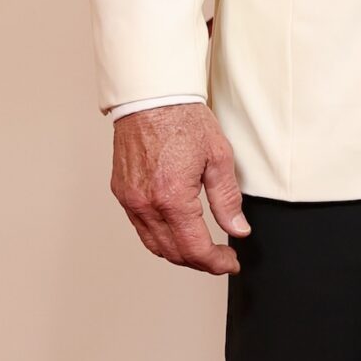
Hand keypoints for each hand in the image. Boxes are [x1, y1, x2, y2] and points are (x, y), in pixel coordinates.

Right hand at [111, 103, 248, 275]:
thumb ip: (228, 200)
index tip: (231, 262)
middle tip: (221, 259)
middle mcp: (146, 203)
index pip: (195, 249)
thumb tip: (238, 230)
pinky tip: (178, 232)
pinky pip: (141, 228)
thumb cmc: (184, 120)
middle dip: (200, 263)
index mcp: (172, 197)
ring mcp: (130, 200)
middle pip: (174, 253)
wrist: (151, 97)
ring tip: (202, 250)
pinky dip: (161, 238)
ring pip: (154, 245)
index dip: (217, 263)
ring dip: (180, 254)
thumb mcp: (219, 158)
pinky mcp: (122, 192)